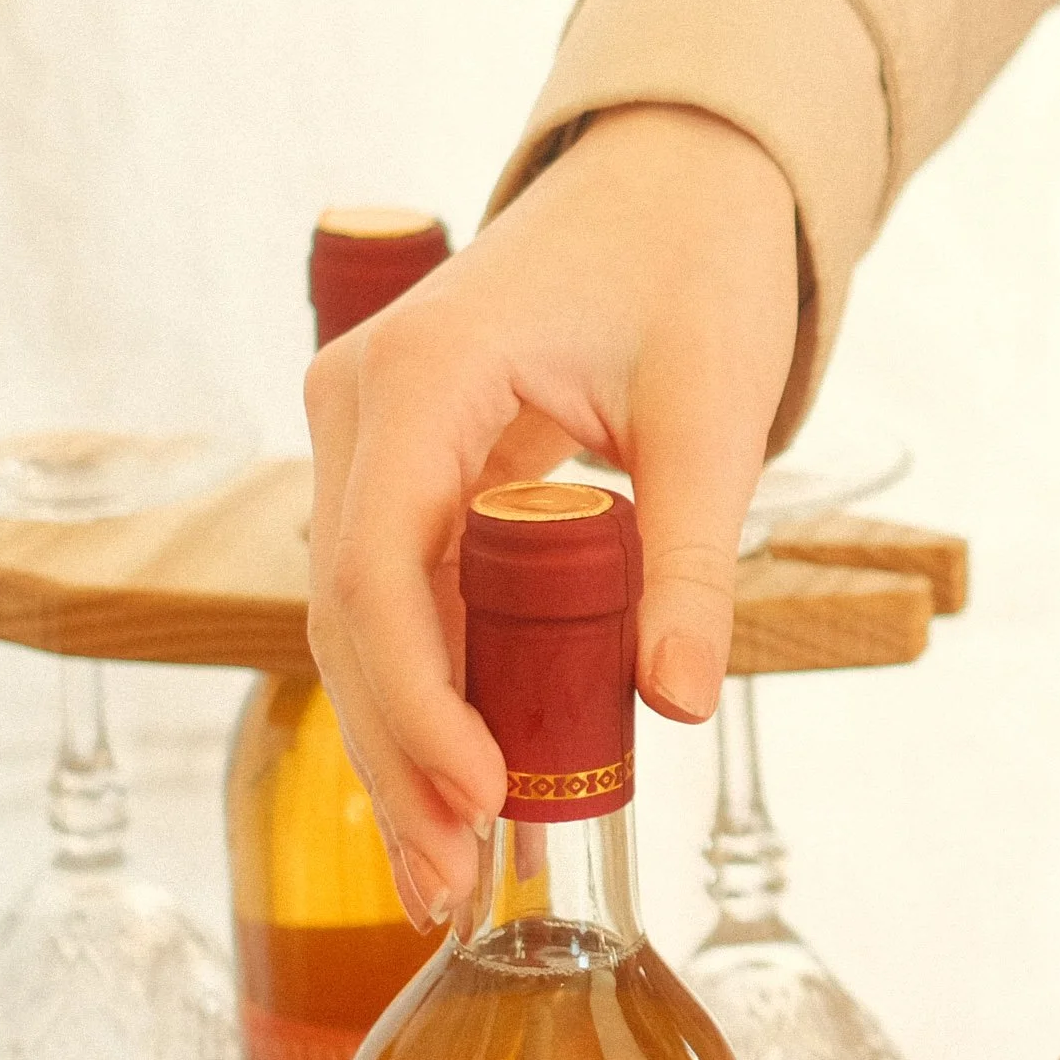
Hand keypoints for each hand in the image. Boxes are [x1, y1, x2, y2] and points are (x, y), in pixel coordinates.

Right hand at [304, 104, 798, 926]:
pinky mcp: (392, 467)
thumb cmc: (689, 261)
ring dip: (400, 743)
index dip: (418, 702)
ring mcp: (363, 437)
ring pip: (356, 621)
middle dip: (401, 756)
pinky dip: (420, 689)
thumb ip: (685, 555)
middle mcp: (359, 405)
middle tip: (456, 881)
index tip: (485, 796)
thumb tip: (674, 702)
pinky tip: (453, 786)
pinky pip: (391, 596)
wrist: (668, 178)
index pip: (377, 571)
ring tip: (451, 867)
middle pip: (348, 616)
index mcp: (418, 374)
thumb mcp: (712, 406)